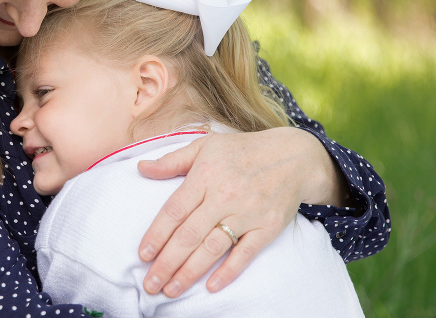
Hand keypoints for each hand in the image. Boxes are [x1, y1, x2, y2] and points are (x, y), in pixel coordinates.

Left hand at [136, 127, 350, 296]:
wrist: (294, 157)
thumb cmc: (243, 150)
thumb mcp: (206, 145)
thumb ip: (172, 160)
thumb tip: (141, 169)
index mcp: (205, 175)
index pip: (174, 210)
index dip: (156, 234)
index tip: (142, 255)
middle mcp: (224, 195)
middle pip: (189, 234)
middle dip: (166, 262)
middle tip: (149, 284)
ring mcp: (247, 212)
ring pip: (212, 248)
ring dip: (189, 272)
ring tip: (171, 289)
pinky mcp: (267, 227)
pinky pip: (245, 253)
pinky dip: (228, 271)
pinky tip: (211, 286)